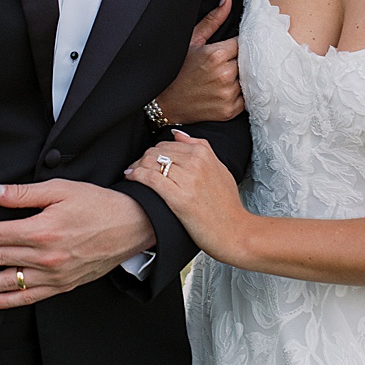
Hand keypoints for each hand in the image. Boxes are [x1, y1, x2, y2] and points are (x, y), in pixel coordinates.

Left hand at [0, 180, 155, 307]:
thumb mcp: (61, 189)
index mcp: (43, 229)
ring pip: (8, 282)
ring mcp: (54, 273)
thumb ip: (23, 194)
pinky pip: (30, 297)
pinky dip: (7, 301)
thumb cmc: (98, 203)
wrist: (134, 225)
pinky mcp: (64, 284)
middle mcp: (46, 255)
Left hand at [124, 131, 247, 261]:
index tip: (146, 161)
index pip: (167, 144)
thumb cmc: (226, 203)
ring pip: (151, 162)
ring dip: (136, 167)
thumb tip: (177, 134)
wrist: (233, 230)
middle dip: (142, 158)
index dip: (153, 152)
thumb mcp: (219, 168)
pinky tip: (131, 178)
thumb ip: (200, 148)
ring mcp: (188, 179)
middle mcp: (196, 162)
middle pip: (157, 151)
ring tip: (132, 174)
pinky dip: (136, 176)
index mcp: (205, 153)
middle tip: (136, 169)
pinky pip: (150, 178)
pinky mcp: (178, 197)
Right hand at [152, 0, 242, 124]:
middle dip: (243, 58)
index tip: (238, 44)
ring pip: (250, 78)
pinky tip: (232, 88)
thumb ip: (213, 20)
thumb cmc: (177, 71)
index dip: (242, 42)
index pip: (244, 42)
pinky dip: (244, 92)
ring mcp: (228, 94)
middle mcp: (225, 74)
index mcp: (216, 55)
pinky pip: (248, 97)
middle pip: (249, 60)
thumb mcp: (192, 41)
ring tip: (231, 74)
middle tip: (233, 59)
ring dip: (245, 75)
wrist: (164, 105)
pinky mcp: (230, 110)